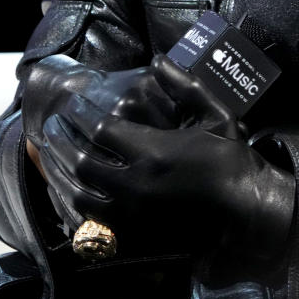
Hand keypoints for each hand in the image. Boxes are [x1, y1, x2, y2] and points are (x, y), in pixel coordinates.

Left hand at [38, 53, 294, 257]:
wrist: (244, 213)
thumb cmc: (231, 160)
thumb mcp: (215, 115)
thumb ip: (185, 87)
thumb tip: (159, 60)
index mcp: (153, 152)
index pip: (102, 130)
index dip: (83, 115)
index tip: (74, 104)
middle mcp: (135, 185)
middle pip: (83, 162)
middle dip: (64, 142)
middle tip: (53, 127)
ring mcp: (131, 215)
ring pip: (79, 195)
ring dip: (61, 175)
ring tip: (53, 158)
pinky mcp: (132, 238)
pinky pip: (89, 224)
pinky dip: (73, 207)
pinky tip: (68, 194)